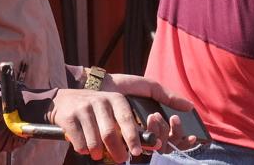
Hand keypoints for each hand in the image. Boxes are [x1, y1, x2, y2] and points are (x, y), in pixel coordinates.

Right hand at [49, 74, 194, 160]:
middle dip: (117, 150)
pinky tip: (85, 149)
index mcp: (116, 99)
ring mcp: (83, 109)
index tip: (137, 152)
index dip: (133, 137)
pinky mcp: (68, 117)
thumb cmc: (102, 100)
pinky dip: (83, 148)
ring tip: (100, 156)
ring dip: (98, 152)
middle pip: (110, 133)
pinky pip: (78, 140)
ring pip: (94, 140)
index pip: (126, 119)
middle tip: (123, 159)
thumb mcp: (127, 95)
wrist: (65, 98)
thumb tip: (189, 106)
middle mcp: (100, 102)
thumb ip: (159, 98)